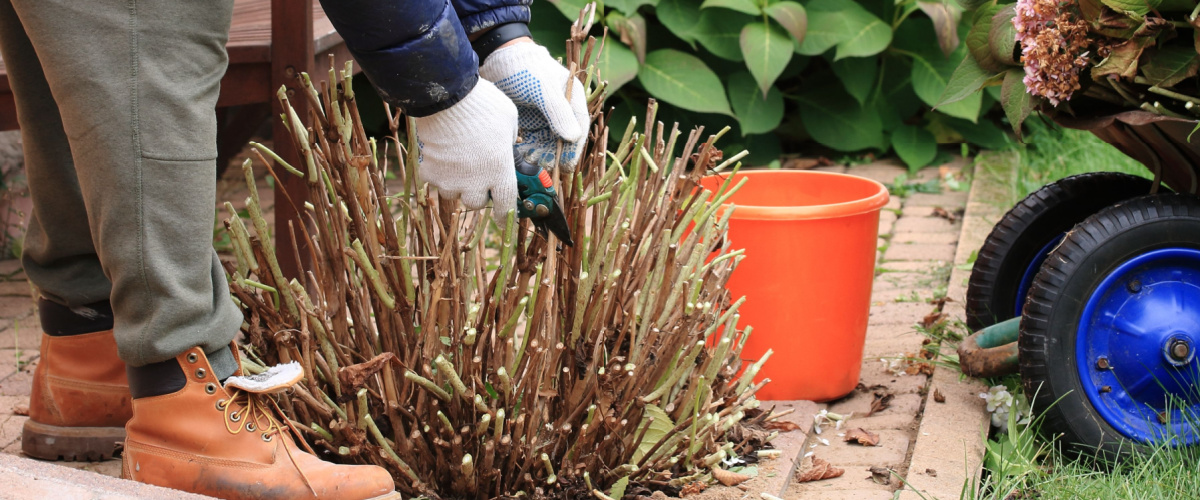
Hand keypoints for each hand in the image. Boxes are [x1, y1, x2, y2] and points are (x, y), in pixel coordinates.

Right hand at [413, 79, 519, 220]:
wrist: (446, 96)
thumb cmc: (483, 105)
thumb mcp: (509, 120)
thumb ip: (509, 141)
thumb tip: (506, 146)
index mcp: (500, 171)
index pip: (506, 206)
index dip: (506, 217)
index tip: (504, 222)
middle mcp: (476, 182)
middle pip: (476, 204)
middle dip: (477, 192)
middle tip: (476, 174)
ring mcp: (450, 179)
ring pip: (453, 194)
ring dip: (456, 183)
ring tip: (457, 161)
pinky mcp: (430, 172)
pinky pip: (434, 180)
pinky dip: (437, 171)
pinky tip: (440, 154)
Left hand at [479, 41, 588, 170]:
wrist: (496, 57)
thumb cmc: (525, 68)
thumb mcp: (543, 89)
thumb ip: (558, 112)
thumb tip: (574, 137)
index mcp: (573, 98)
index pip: (578, 129)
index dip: (573, 150)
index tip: (566, 167)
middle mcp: (562, 110)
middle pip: (563, 140)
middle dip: (554, 155)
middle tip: (542, 166)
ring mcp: (545, 116)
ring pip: (547, 143)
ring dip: (540, 154)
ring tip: (528, 161)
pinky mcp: (529, 121)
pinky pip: (532, 141)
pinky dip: (527, 149)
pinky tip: (519, 155)